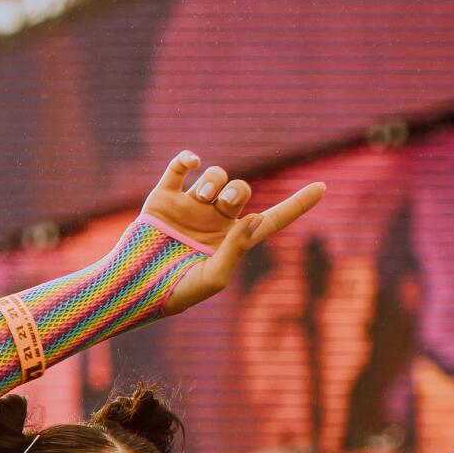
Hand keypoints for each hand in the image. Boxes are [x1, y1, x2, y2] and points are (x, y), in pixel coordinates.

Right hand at [140, 150, 325, 314]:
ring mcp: (188, 207)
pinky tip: (191, 162)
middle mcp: (213, 221)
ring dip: (215, 181)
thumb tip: (254, 217)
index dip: (298, 205)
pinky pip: (180, 167)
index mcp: (231, 242)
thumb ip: (237, 249)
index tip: (323, 188)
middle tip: (225, 205)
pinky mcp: (163, 197)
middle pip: (242, 190)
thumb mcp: (212, 279)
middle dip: (239, 191)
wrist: (130, 287)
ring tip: (201, 199)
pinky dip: (187, 160)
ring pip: (215, 177)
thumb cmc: (171, 293)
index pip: (272, 220)